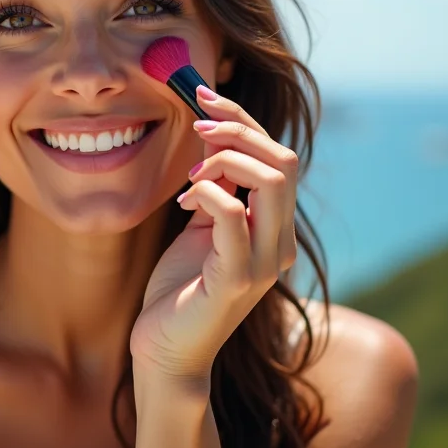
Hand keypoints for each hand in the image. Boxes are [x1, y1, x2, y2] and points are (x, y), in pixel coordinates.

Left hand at [130, 85, 299, 383]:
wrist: (165, 350)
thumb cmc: (179, 290)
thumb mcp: (200, 226)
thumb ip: (216, 188)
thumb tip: (211, 136)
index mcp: (274, 228)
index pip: (278, 158)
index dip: (243, 121)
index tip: (203, 97)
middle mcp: (279, 243)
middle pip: (282, 161)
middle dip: (237, 130)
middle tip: (196, 126)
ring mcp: (264, 262)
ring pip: (271, 181)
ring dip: (224, 160)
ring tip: (190, 174)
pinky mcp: (238, 278)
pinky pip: (232, 215)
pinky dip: (207, 193)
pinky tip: (184, 203)